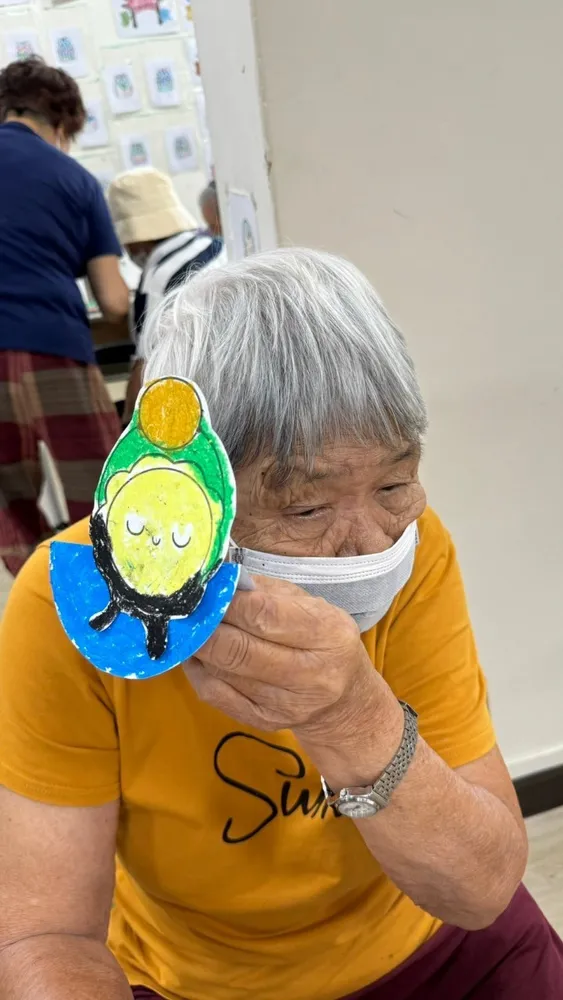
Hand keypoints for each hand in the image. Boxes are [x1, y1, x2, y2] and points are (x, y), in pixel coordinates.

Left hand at [184, 575, 382, 743]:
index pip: (265, 615)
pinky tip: (195, 654)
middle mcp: (311, 674)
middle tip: (185, 609)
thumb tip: (221, 580)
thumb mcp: (311, 606)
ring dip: (197, 646)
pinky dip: (197, 670)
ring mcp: (286, 704)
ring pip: (222, 672)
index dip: (228, 602)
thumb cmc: (323, 641)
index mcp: (327, 634)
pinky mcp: (263, 722)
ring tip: (188, 627)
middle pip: (239, 649)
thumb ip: (267, 591)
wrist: (344, 702)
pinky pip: (214, 695)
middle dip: (204, 626)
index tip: (206, 588)